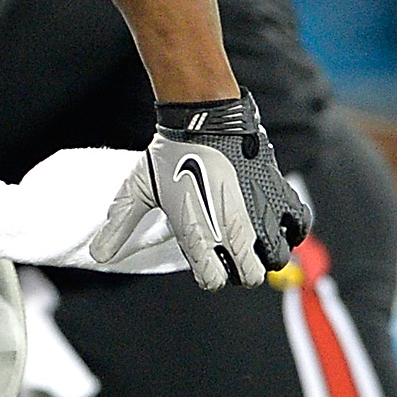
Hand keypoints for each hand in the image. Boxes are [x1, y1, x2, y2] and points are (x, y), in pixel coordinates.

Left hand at [90, 94, 308, 289]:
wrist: (203, 115)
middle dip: (240, 269)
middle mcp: (233, 230)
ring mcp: (260, 213)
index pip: (213, 281)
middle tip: (230, 249)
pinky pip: (300, 225)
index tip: (203, 258)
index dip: (208, 274)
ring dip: (268, 253)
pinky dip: (293, 228)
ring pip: (279, 257)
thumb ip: (119, 225)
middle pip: (250, 277)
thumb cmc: (169, 153)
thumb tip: (97, 254)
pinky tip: (277, 220)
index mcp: (198, 235)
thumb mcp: (137, 189)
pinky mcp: (278, 193)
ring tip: (253, 236)